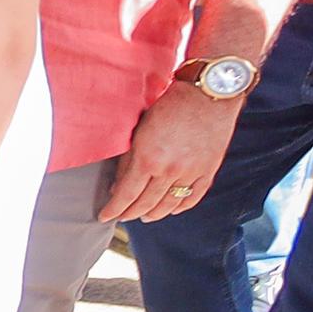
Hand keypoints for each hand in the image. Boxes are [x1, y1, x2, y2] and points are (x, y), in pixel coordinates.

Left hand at [100, 85, 241, 226]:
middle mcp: (170, 170)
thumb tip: (117, 186)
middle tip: (121, 217)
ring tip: (144, 216)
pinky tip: (172, 210)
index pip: (126, 195)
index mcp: (148, 159)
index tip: (104, 216)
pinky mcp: (209, 170)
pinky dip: (181, 207)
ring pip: (169, 204)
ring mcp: (192, 172)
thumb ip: (128, 160)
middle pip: (146, 204)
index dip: (114, 209)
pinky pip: (193, 197)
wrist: (208, 94)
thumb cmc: (169, 106)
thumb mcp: (139, 130)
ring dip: (154, 214)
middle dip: (131, 213)